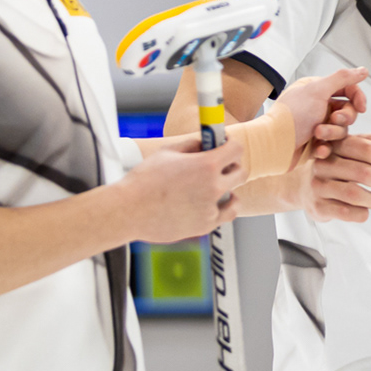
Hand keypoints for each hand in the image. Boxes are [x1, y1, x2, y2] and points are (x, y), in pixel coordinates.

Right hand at [116, 135, 246, 243]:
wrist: (129, 211)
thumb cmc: (143, 181)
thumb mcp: (167, 153)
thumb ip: (190, 146)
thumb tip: (203, 144)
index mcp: (205, 166)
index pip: (236, 149)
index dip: (232, 143)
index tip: (226, 144)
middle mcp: (213, 187)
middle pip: (241, 173)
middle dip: (232, 166)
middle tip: (219, 166)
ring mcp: (210, 209)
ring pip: (234, 199)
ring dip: (228, 191)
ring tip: (212, 189)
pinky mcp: (205, 226)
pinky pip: (223, 216)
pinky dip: (218, 209)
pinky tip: (207, 204)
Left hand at [278, 68, 369, 167]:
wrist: (273, 146)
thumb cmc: (292, 116)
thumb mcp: (318, 91)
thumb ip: (342, 78)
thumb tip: (363, 70)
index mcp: (316, 90)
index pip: (347, 89)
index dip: (357, 97)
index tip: (361, 107)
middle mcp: (317, 106)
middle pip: (348, 111)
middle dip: (344, 117)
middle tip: (334, 119)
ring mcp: (316, 126)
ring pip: (340, 130)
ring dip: (332, 133)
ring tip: (318, 134)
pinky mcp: (314, 144)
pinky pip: (331, 146)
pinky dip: (325, 147)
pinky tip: (317, 148)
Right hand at [299, 132, 370, 222]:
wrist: (303, 186)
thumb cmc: (335, 166)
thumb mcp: (349, 148)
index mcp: (335, 146)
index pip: (366, 148)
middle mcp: (324, 164)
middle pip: (364, 172)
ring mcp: (318, 186)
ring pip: (355, 194)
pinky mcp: (318, 206)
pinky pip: (347, 213)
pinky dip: (361, 213)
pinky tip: (361, 209)